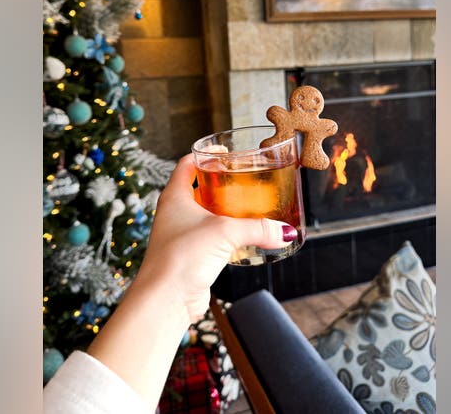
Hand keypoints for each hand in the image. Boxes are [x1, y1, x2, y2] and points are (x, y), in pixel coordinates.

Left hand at [138, 154, 295, 320]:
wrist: (166, 298)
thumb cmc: (181, 257)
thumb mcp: (224, 233)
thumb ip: (257, 228)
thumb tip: (284, 232)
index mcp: (175, 196)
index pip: (187, 164)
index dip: (206, 154)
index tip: (225, 151)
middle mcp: (175, 213)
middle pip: (199, 188)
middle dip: (221, 183)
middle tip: (244, 179)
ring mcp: (181, 235)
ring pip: (206, 215)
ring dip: (225, 211)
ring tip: (249, 207)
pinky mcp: (191, 256)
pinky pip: (211, 238)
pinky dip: (227, 235)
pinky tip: (244, 238)